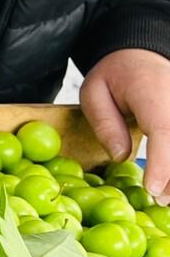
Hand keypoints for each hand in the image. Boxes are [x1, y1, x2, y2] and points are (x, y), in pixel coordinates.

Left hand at [81, 48, 168, 197]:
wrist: (141, 54)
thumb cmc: (114, 75)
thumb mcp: (93, 91)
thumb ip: (105, 123)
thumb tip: (120, 157)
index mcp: (153, 94)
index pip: (163, 130)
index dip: (162, 164)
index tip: (154, 189)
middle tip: (160, 201)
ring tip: (167, 198)